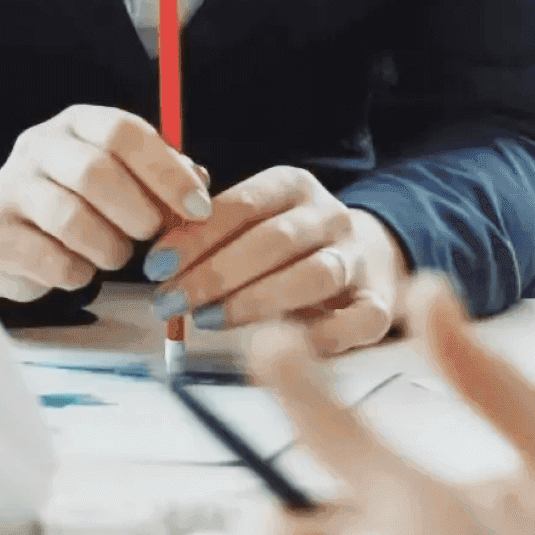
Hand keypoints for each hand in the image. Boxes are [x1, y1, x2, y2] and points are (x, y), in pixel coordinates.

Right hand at [0, 106, 209, 302]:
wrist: (1, 232)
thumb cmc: (78, 200)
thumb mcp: (121, 175)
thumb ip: (161, 176)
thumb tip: (198, 184)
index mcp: (78, 122)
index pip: (124, 132)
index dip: (166, 171)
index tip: (198, 207)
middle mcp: (39, 146)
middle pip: (95, 172)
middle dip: (138, 211)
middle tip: (154, 234)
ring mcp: (11, 189)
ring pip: (72, 219)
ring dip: (110, 246)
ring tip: (118, 254)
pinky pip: (51, 261)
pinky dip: (80, 272)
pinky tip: (84, 268)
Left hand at [148, 168, 409, 356]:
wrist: (361, 258)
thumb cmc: (282, 248)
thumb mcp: (248, 223)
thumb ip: (208, 232)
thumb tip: (160, 255)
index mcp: (294, 186)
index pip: (244, 205)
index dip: (197, 237)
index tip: (157, 267)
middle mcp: (329, 215)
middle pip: (275, 240)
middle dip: (214, 273)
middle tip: (171, 301)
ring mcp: (356, 258)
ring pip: (313, 275)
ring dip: (255, 301)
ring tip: (209, 320)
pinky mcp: (376, 302)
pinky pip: (357, 319)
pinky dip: (321, 336)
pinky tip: (280, 347)